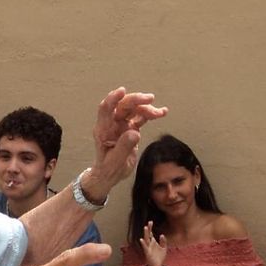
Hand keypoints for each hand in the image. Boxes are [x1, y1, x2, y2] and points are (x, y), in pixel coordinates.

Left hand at [80, 87, 167, 201]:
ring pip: (133, 110)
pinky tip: (161, 112)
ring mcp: (121, 125)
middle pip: (122, 106)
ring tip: (160, 112)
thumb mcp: (115, 162)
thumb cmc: (108, 169)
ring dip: (146, 108)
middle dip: (136, 100)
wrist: (110, 175)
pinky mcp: (130, 128)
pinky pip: (140, 117)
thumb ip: (124, 147)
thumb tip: (135, 133)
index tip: (122, 91)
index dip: (113, 98)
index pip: (105, 109)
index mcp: (103, 130)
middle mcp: (111, 124)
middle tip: (150, 98)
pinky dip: (150, 114)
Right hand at [139, 221, 168, 265]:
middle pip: (148, 235)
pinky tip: (141, 239)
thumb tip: (162, 235)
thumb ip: (163, 241)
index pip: (151, 233)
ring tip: (145, 228)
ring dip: (145, 234)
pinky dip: (143, 243)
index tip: (150, 221)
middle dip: (148, 228)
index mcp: (153, 242)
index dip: (150, 228)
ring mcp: (148, 248)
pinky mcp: (147, 253)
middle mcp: (150, 244)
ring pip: (146, 240)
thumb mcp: (164, 248)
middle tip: (149, 222)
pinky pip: (145, 247)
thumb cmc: (160, 257)